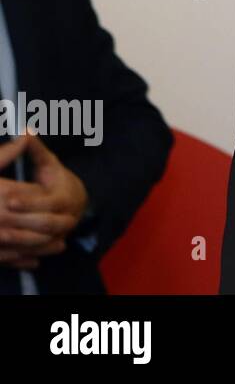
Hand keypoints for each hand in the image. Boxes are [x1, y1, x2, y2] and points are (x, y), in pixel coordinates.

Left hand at [0, 133, 88, 269]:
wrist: (77, 204)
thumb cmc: (57, 181)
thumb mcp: (48, 164)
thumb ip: (35, 150)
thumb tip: (25, 130)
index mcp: (64, 195)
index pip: (45, 200)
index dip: (27, 200)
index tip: (9, 198)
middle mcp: (66, 216)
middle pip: (45, 222)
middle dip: (22, 221)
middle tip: (2, 216)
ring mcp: (62, 233)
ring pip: (44, 240)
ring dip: (22, 240)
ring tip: (2, 235)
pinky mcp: (54, 245)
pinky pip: (41, 252)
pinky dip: (25, 254)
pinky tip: (7, 249)